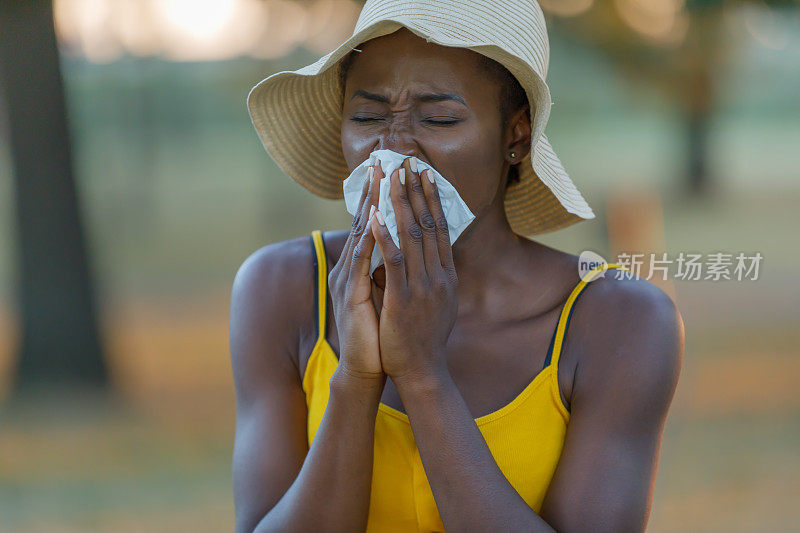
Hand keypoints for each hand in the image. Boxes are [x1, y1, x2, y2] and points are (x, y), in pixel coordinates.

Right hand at [328, 159, 385, 380]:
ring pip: (360, 233)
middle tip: (384, 158)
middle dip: (375, 189)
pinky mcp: (350, 294)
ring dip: (371, 202)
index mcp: (359, 267)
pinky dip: (369, 236)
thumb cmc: (380, 333)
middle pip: (363, 221)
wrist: (368, 367)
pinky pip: (361, 260)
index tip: (393, 170)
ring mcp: (347, 279)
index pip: (372, 224)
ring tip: (380, 176)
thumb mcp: (386, 293)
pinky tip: (375, 216)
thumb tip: (401, 249)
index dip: (382, 196)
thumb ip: (388, 270)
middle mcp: (350, 267)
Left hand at [369, 156, 457, 386]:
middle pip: (429, 224)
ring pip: (412, 235)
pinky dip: (384, 236)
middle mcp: (438, 275)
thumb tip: (424, 254)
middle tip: (411, 162)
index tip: (426, 175)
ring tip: (393, 176)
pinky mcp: (404, 298)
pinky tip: (375, 216)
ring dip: (401, 203)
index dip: (433, 200)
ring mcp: (422, 286)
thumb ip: (430, 276)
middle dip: (418, 191)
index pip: (441, 229)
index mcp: (446, 275)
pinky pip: (393, 261)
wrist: (421, 371)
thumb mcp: (435, 302)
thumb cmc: (423, 339)